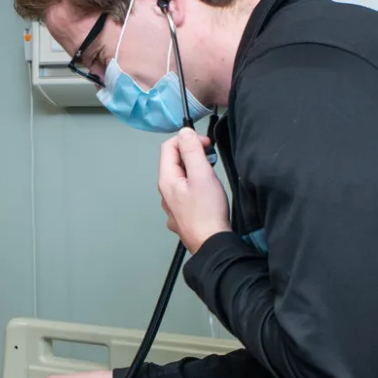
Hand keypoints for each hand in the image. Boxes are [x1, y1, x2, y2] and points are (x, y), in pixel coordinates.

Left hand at [159, 128, 229, 252]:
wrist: (211, 245)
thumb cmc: (208, 212)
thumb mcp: (202, 175)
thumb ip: (191, 151)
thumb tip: (184, 133)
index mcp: (167, 180)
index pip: (168, 147)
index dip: (187, 139)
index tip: (206, 144)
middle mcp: (165, 193)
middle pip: (174, 162)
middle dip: (192, 154)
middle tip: (211, 158)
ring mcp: (172, 207)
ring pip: (180, 179)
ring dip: (194, 170)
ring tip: (211, 176)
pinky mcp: (182, 217)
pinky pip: (185, 194)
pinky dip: (195, 186)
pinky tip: (207, 194)